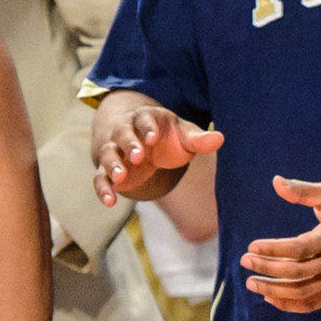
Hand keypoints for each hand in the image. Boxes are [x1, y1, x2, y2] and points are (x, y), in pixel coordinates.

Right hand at [93, 100, 222, 206]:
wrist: (138, 138)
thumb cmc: (165, 135)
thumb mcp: (182, 134)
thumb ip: (198, 139)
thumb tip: (219, 138)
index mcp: (145, 118)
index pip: (144, 119)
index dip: (148, 128)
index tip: (154, 138)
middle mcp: (124, 132)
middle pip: (122, 135)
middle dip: (129, 145)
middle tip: (138, 157)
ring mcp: (113, 150)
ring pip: (108, 155)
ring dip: (113, 165)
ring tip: (120, 177)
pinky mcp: (107, 169)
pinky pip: (100, 178)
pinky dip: (103, 189)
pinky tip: (110, 202)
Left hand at [238, 176, 320, 312]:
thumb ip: (303, 190)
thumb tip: (276, 181)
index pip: (299, 248)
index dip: (273, 249)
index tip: (251, 246)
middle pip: (297, 273)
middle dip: (267, 269)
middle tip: (244, 262)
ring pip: (303, 291)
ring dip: (273, 290)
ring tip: (252, 283)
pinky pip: (313, 303)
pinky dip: (290, 304)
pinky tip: (271, 297)